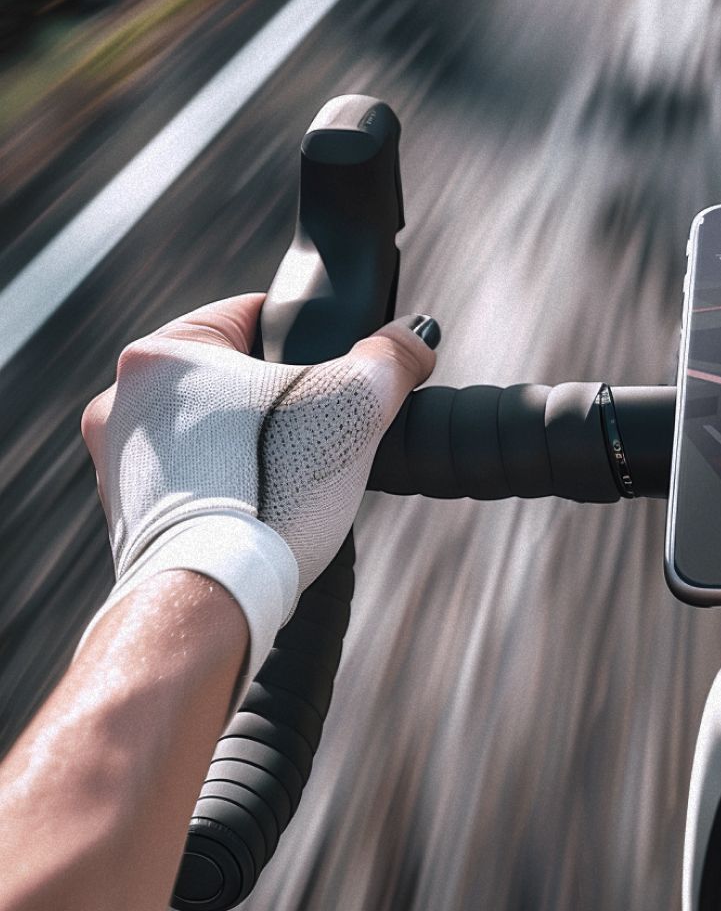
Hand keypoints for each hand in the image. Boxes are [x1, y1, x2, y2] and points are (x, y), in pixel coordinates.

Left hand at [81, 294, 437, 691]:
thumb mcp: (355, 406)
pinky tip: (257, 509)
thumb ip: (391, 358)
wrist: (214, 594)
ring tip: (289, 475)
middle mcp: (121, 400)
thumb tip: (414, 338)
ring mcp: (115, 461)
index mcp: (163, 353)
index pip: (249, 316)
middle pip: (226, 378)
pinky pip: (187, 483)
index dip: (303, 338)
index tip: (330, 367)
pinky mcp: (123, 514)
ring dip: (244, 445)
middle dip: (274, 400)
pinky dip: (221, 490)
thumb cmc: (270, 492)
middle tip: (318, 429)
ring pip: (203, 432)